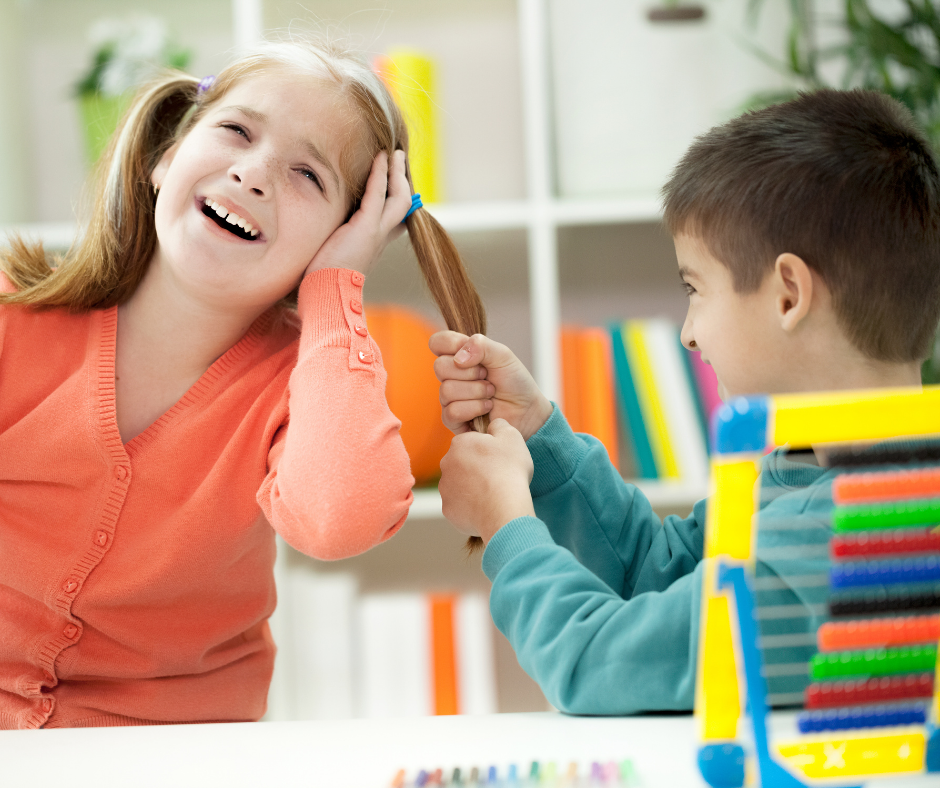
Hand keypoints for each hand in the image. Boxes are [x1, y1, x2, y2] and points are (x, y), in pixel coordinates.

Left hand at [304, 150, 409, 277]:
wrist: (326, 293)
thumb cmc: (323, 280)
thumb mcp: (334, 256)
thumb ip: (337, 241)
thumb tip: (326, 234)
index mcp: (373, 245)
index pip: (394, 221)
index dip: (397, 202)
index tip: (392, 182)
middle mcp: (380, 238)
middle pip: (403, 205)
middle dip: (402, 181)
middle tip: (398, 160)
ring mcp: (376, 232)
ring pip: (398, 197)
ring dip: (396, 172)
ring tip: (393, 154)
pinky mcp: (366, 227)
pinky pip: (378, 194)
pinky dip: (380, 174)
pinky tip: (380, 158)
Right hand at [430, 331, 553, 438]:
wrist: (527, 409)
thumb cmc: (514, 381)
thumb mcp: (503, 355)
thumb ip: (481, 345)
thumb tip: (458, 358)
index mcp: (459, 355)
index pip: (438, 342)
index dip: (452, 345)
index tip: (475, 354)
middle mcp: (450, 375)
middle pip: (440, 366)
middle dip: (470, 372)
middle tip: (487, 376)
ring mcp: (449, 398)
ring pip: (446, 390)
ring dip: (476, 392)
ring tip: (490, 393)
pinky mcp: (452, 419)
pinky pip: (452, 412)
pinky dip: (475, 408)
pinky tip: (486, 408)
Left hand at [439, 418, 535, 542]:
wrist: (504, 508)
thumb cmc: (508, 470)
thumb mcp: (511, 436)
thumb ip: (499, 425)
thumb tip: (493, 424)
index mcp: (459, 443)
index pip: (471, 443)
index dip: (487, 450)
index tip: (499, 459)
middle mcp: (446, 464)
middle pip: (463, 463)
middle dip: (477, 468)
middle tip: (497, 476)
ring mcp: (445, 489)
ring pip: (460, 485)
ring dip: (473, 487)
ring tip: (493, 494)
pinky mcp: (448, 510)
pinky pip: (460, 505)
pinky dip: (471, 506)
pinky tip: (487, 507)